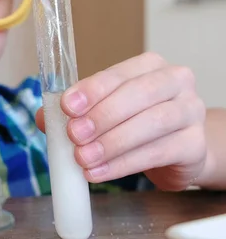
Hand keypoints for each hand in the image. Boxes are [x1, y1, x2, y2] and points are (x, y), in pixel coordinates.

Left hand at [35, 52, 206, 190]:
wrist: (178, 151)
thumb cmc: (136, 124)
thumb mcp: (104, 113)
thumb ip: (74, 113)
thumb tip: (44, 118)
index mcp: (149, 66)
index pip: (119, 74)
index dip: (92, 90)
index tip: (67, 106)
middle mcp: (174, 82)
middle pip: (140, 94)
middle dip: (102, 115)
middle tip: (74, 135)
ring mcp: (190, 111)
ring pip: (153, 122)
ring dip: (112, 142)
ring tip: (83, 158)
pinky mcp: (195, 144)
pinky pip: (160, 152)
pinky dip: (125, 164)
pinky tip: (100, 172)